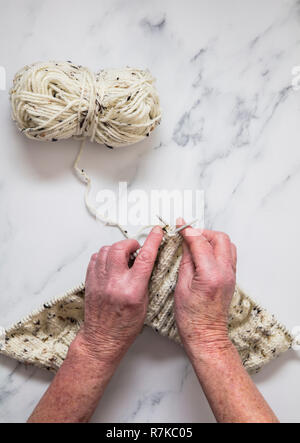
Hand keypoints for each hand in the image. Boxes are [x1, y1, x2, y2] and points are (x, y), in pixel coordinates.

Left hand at [75, 226, 162, 364]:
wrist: (102, 338)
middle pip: (121, 248)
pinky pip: (95, 258)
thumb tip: (146, 262)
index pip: (145, 258)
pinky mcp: (90, 281)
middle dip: (131, 243)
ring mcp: (100, 281)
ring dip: (117, 248)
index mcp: (132, 290)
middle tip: (136, 248)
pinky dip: (104, 255)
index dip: (152, 241)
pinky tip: (110, 262)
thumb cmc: (125, 326)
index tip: (156, 231)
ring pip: (106, 250)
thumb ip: (145, 280)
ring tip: (123, 256)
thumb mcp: (144, 304)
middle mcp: (115, 283)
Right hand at [174, 219, 236, 357]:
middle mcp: (225, 272)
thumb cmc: (192, 318)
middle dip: (203, 232)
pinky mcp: (231, 278)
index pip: (201, 242)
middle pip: (220, 238)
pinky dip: (216, 248)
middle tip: (188, 234)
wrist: (206, 335)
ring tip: (196, 243)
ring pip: (227, 244)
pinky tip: (204, 253)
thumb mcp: (181, 286)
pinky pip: (228, 254)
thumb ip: (186, 261)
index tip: (180, 226)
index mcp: (211, 274)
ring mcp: (231, 275)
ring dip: (211, 239)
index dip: (188, 231)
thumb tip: (185, 243)